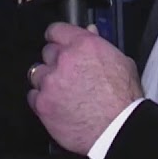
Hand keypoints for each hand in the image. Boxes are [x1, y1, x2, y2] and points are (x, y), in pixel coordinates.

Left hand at [27, 23, 143, 155]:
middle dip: (56, 61)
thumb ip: (101, 45)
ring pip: (37, 73)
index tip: (58, 42)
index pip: (57, 30)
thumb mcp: (121, 62)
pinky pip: (33, 96)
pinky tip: (56, 105)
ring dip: (46, 80)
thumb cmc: (124, 99)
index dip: (57, 36)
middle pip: (47, 52)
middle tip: (68, 73)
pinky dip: (42, 99)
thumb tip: (90, 33)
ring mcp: (50, 82)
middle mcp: (64, 60)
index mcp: (84, 45)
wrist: (117, 128)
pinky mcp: (42, 103)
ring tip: (61, 91)